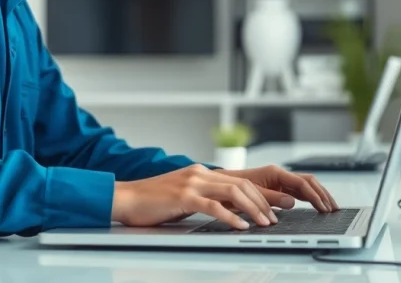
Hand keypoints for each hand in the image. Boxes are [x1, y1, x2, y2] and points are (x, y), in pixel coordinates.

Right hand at [111, 164, 279, 229]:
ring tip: (264, 223)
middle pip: (242, 185)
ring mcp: (192, 183)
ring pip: (233, 193)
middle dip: (263, 202)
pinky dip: (231, 217)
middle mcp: (199, 174)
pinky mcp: (183, 197)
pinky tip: (240, 226)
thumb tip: (228, 210)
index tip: (273, 209)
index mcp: (201, 173)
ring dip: (253, 209)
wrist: (126, 198)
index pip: (239, 181)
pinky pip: (214, 206)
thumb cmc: (152, 201)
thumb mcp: (184, 196)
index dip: (259, 195)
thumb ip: (204, 197)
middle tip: (274, 218)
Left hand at [214, 165, 338, 213]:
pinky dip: (310, 198)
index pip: (302, 183)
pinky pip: (298, 192)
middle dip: (323, 194)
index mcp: (275, 173)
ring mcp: (280, 181)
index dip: (315, 196)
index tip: (324, 207)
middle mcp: (279, 175)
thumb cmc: (233, 188)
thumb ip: (271, 198)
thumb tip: (291, 202)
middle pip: (309, 182)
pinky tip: (317, 207)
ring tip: (330, 208)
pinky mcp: (278, 188)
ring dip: (319, 196)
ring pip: (306, 187)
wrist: (221, 185)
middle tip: (334, 209)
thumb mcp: (252, 193)